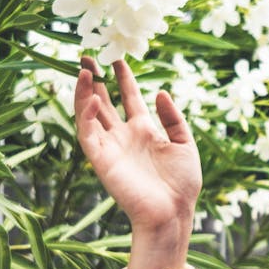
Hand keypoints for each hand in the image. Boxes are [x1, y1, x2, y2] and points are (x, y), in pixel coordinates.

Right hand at [73, 56, 201, 235]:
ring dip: (84, 92)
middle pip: (103, 102)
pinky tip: (91, 97)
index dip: (123, 78)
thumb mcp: (185, 144)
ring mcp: (111, 147)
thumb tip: (160, 92)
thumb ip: (173, 118)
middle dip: (95, 79)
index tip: (118, 58)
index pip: (129, 98)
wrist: (172, 212)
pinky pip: (87, 133)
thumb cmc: (182, 184)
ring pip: (90, 114)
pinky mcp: (101, 159)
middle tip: (87, 56)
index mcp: (144, 131)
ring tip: (83, 69)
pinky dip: (86, 114)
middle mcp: (124, 136)